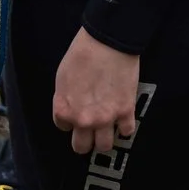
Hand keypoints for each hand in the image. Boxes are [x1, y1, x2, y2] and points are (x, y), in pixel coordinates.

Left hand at [51, 29, 140, 154]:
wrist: (107, 42)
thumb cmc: (82, 54)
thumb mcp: (62, 77)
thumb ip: (65, 99)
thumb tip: (70, 109)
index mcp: (64, 110)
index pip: (63, 127)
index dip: (70, 118)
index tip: (77, 110)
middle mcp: (83, 119)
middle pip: (81, 147)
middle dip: (84, 139)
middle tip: (90, 129)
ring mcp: (105, 118)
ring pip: (104, 146)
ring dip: (104, 138)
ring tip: (106, 128)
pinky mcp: (125, 111)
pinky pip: (126, 131)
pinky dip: (125, 126)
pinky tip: (123, 118)